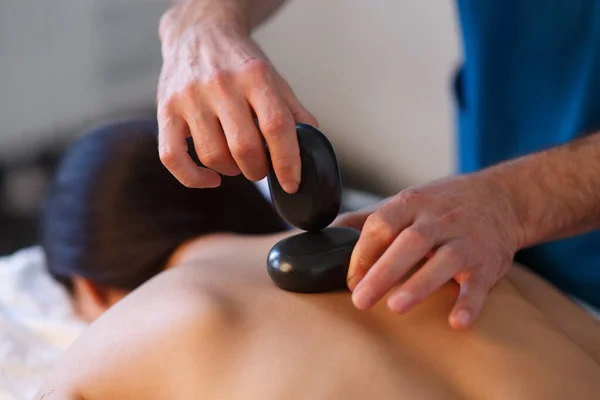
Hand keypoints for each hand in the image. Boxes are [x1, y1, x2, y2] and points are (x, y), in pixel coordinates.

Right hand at [157, 5, 316, 191]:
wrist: (199, 32)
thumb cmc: (239, 62)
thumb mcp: (274, 78)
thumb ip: (294, 112)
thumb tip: (312, 144)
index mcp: (255, 76)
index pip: (276, 127)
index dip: (287, 162)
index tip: (292, 182)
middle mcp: (221, 84)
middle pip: (244, 147)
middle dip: (259, 170)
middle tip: (261, 168)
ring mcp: (189, 97)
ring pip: (213, 156)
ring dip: (232, 171)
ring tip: (237, 162)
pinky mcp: (165, 110)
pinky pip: (172, 157)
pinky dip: (193, 178)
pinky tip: (211, 179)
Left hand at [334, 172, 523, 328]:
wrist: (502, 198)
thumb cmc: (442, 205)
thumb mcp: (407, 201)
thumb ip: (370, 219)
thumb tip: (330, 234)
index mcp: (412, 203)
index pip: (382, 224)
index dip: (363, 252)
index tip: (350, 279)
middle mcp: (439, 219)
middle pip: (409, 243)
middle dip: (383, 272)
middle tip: (361, 300)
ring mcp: (466, 239)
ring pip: (444, 260)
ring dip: (420, 284)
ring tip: (397, 307)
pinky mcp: (488, 261)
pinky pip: (479, 283)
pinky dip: (469, 302)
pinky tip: (457, 321)